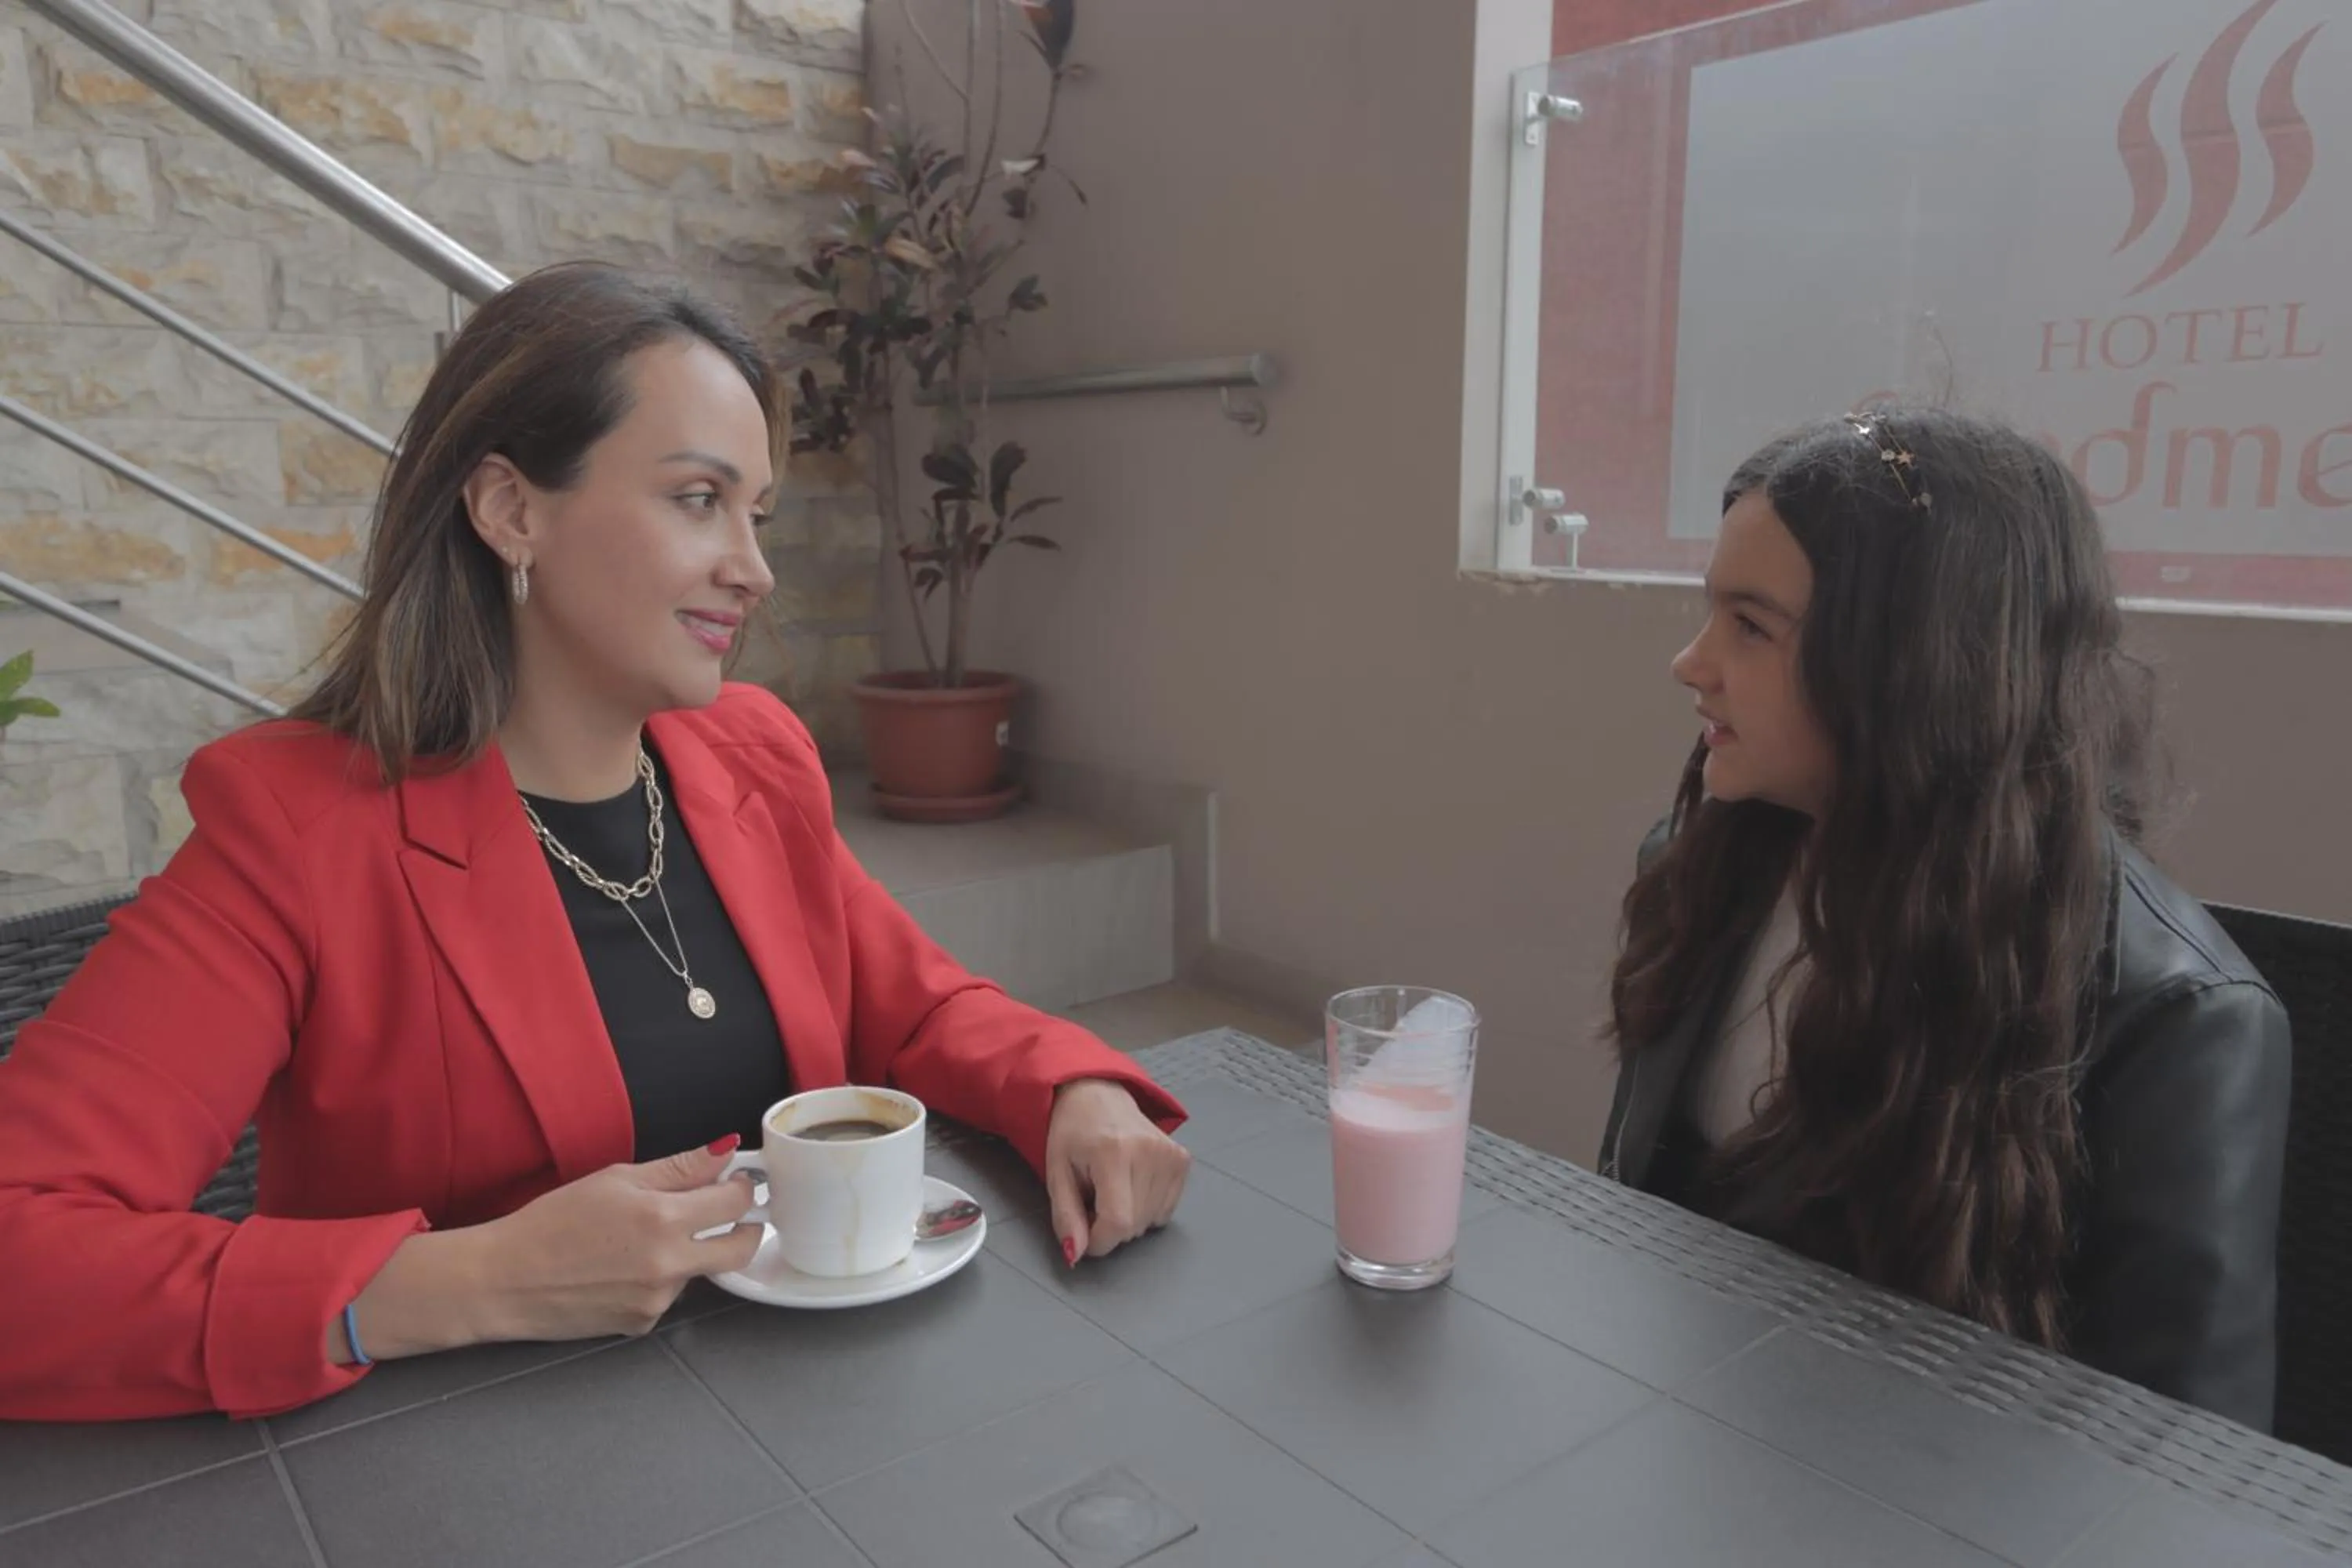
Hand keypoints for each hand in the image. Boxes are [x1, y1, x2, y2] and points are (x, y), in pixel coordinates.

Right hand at [471, 1138, 763, 1340]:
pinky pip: (667, 1295)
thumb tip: (725, 1151)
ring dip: (687, 1255)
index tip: (737, 1182)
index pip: (736, 1202)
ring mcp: (658, 1300)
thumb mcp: (616, 1179)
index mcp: (663, 1220)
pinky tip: (618, 1271)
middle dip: (745, 1229)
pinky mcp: (643, 1324)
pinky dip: (655, 1281)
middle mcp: (669, 1265)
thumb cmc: (552, 1222)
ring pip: (698, 1272)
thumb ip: (679, 1168)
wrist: (504, 1280)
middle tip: (728, 1216)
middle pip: (741, 1250)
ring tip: (635, 1242)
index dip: (743, 1188)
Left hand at [1045, 1078, 1190, 1263]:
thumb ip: (1066, 1217)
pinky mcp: (1182, 1160)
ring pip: (1150, 1223)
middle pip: (1134, 1226)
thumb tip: (1077, 1254)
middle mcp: (1149, 1151)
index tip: (1085, 1231)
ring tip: (1112, 1188)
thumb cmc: (1073, 1131)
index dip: (1098, 1241)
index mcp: (1114, 1151)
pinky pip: (1165, 1212)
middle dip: (1109, 1226)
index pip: (1117, 1222)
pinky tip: (1132, 1184)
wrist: (1098, 1094)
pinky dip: (1146, 1209)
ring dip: (1127, 1218)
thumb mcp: (1057, 1173)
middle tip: (1094, 1198)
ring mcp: (1171, 1155)